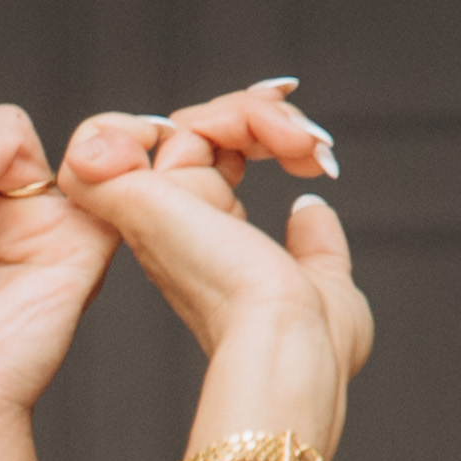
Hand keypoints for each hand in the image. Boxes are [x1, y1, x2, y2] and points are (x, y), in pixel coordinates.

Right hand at [61, 86, 366, 453]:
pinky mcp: (136, 199)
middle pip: (195, 132)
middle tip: (313, 146)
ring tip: (303, 146)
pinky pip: (133, 128)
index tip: (314, 152)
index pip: (214, 160)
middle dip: (260, 116)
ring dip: (254, 115)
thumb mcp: (327, 281)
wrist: (292, 345)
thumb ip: (316, 246)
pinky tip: (275, 136)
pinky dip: (217, 117)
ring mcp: (152, 213)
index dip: (257, 134)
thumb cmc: (311, 342)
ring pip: (183, 122)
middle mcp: (174, 228)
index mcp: (208, 245)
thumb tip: (309, 211)